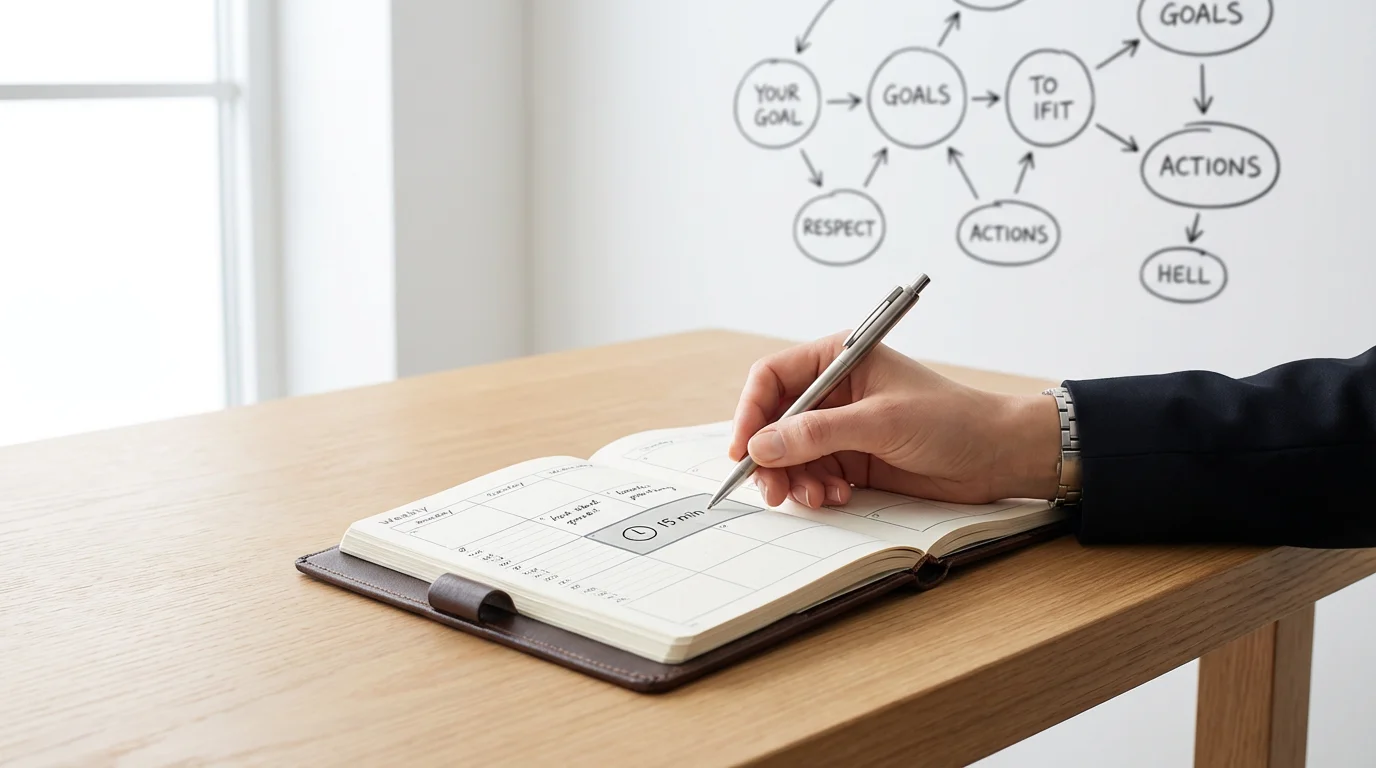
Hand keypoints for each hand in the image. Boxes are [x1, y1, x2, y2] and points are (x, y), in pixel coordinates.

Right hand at [727, 331, 1061, 508]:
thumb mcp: (881, 422)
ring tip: (818, 496)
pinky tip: (839, 496)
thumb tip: (762, 445)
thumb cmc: (952, 421)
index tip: (743, 451)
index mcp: (839, 358)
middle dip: (770, 457)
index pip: (772, 378)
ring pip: (790, 454)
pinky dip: (816, 490)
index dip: (751, 413)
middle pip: (774, 421)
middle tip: (772, 490)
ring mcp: (841, 427)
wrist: (997, 456)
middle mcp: (834, 390)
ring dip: (795, 479)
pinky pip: (813, 475)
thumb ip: (818, 433)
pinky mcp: (851, 459)